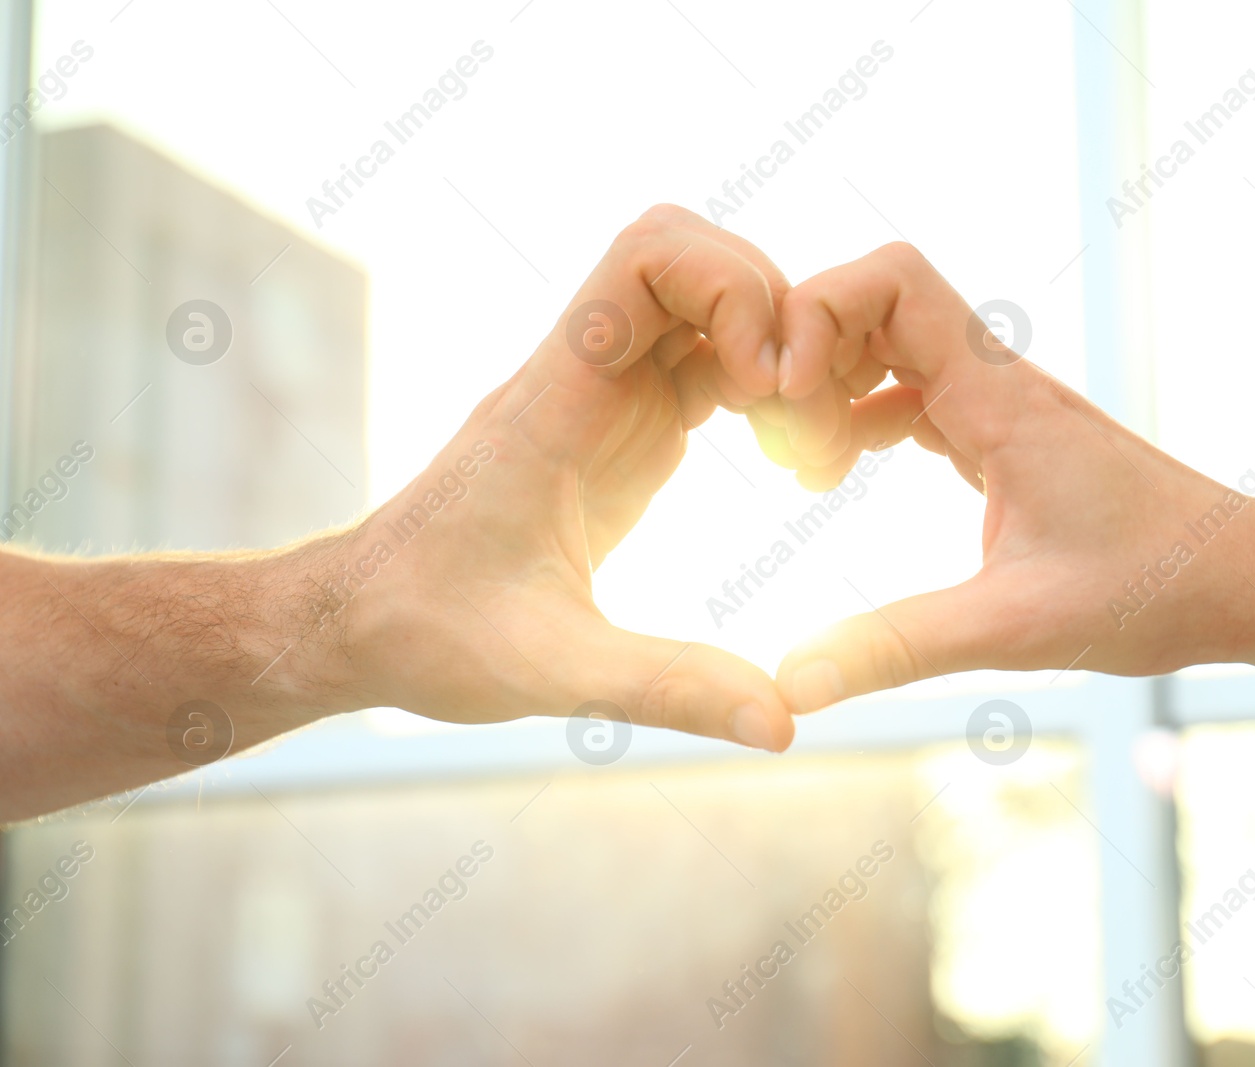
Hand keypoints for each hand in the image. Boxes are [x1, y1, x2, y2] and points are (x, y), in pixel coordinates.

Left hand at [338, 206, 804, 749]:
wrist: (361, 622)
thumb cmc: (430, 633)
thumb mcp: (550, 670)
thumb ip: (667, 688)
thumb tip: (785, 726)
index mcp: (557, 396)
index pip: (646, 256)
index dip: (729, 288)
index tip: (767, 385)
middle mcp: (583, 373)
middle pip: (694, 258)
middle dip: (774, 313)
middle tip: (805, 419)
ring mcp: (606, 394)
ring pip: (708, 304)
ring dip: (775, 352)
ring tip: (809, 450)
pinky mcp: (623, 428)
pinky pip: (709, 362)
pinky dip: (763, 387)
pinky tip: (790, 461)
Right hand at [770, 243, 1254, 711]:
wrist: (1246, 580)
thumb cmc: (1156, 590)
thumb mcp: (1015, 628)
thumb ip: (898, 648)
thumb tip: (792, 685)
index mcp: (1000, 400)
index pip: (892, 281)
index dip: (819, 313)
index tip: (786, 395)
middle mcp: (999, 384)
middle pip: (876, 302)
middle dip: (809, 352)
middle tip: (783, 443)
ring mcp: (1003, 407)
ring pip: (892, 346)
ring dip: (833, 387)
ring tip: (803, 466)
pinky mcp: (1007, 438)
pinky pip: (914, 393)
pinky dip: (863, 417)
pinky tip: (842, 474)